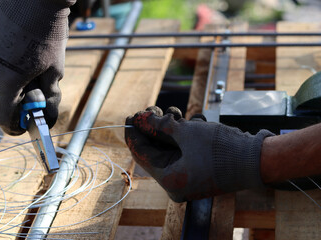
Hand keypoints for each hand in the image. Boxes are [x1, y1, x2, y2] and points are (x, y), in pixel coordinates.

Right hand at [0, 0, 74, 134]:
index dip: (11, 126)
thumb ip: (49, 93)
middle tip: (14, 105)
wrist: (36, 2)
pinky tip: (0, 65)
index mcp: (8, 83)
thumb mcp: (54, 69)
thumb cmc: (49, 36)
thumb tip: (48, 113)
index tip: (19, 126)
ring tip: (10, 81)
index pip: (1, 116)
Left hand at [125, 106, 273, 201]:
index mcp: (170, 181)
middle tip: (150, 109)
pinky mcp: (198, 169)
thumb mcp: (187, 133)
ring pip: (169, 148)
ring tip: (171, 112)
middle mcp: (177, 183)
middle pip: (155, 151)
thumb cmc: (222, 149)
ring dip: (168, 128)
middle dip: (152, 127)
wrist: (256, 159)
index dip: (134, 134)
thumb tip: (140, 118)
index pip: (142, 155)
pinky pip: (182, 150)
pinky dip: (181, 135)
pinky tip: (185, 120)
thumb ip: (160, 126)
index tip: (129, 117)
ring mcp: (188, 176)